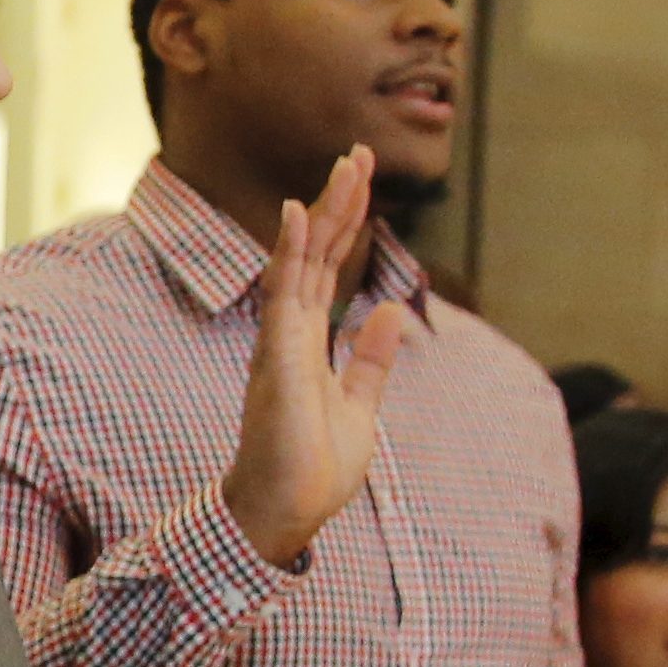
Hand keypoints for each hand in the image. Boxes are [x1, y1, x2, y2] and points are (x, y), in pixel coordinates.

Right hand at [222, 145, 406, 568]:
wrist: (284, 513)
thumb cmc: (311, 470)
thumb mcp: (359, 407)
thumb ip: (369, 360)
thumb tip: (388, 313)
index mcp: (308, 343)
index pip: (329, 270)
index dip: (346, 225)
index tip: (361, 181)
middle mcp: (289, 334)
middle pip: (316, 254)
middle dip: (339, 203)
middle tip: (358, 153)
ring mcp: (280, 343)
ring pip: (301, 262)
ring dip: (324, 213)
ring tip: (345, 166)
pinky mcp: (279, 358)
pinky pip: (283, 295)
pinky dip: (290, 253)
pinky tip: (298, 214)